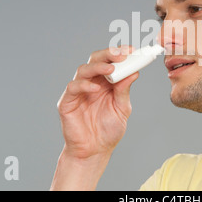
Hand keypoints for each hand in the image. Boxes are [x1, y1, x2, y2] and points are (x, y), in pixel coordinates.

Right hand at [57, 45, 137, 159]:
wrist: (95, 151)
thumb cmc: (108, 130)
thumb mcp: (122, 108)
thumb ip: (124, 90)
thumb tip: (134, 72)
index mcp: (105, 82)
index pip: (110, 61)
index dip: (119, 53)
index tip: (132, 50)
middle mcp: (91, 83)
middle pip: (95, 59)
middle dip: (109, 54)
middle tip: (121, 54)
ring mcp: (78, 91)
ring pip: (83, 70)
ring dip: (98, 66)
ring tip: (111, 69)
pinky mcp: (67, 102)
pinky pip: (73, 87)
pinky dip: (84, 85)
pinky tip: (95, 88)